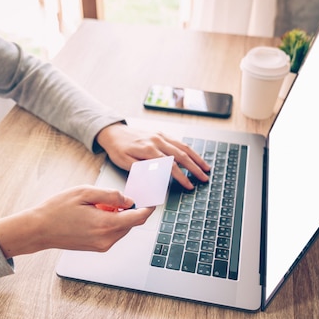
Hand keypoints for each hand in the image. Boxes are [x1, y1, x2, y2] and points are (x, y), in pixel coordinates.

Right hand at [0, 185, 153, 257]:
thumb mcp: (84, 192)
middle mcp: (107, 239)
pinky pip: (112, 233)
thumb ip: (110, 195)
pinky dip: (110, 222)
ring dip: (117, 216)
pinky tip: (93, 214)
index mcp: (106, 225)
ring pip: (122, 228)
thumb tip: (128, 200)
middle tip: (110, 198)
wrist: (39, 230)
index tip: (152, 201)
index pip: (138, 218)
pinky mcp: (97, 247)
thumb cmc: (57, 209)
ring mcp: (102, 246)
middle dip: (127, 209)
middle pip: (131, 223)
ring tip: (96, 206)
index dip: (148, 208)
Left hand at [95, 123, 210, 189]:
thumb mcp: (124, 162)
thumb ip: (141, 170)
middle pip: (181, 156)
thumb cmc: (117, 149)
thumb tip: (156, 178)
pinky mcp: (161, 134)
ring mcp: (160, 136)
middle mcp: (157, 141)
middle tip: (204, 178)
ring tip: (206, 167)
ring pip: (183, 147)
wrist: (113, 132)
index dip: (181, 177)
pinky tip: (195, 156)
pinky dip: (189, 150)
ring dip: (196, 158)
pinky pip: (179, 142)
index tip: (189, 185)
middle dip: (194, 168)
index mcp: (148, 149)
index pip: (170, 166)